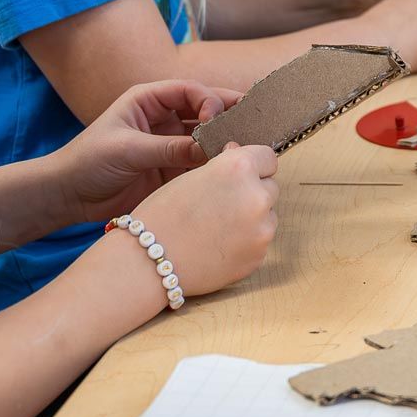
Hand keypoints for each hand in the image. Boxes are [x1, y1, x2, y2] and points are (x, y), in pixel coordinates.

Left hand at [51, 80, 240, 225]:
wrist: (68, 196)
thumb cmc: (88, 162)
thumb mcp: (128, 150)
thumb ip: (169, 148)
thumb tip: (209, 151)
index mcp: (149, 100)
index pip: (190, 90)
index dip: (209, 100)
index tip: (216, 120)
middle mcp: (164, 118)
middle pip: (205, 110)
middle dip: (229, 115)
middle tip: (256, 122)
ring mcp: (170, 143)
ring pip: (207, 137)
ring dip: (226, 141)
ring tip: (251, 146)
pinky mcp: (173, 168)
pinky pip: (200, 163)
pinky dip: (216, 165)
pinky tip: (233, 168)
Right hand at [129, 143, 278, 298]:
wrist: (146, 264)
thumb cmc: (161, 215)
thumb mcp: (191, 176)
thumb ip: (223, 165)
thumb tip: (240, 152)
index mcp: (239, 168)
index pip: (267, 157)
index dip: (253, 164)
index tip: (242, 173)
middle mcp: (257, 196)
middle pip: (270, 187)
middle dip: (252, 192)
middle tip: (223, 204)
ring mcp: (261, 229)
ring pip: (268, 216)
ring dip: (252, 218)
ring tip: (217, 228)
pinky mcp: (258, 256)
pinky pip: (260, 242)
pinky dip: (245, 242)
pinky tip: (217, 246)